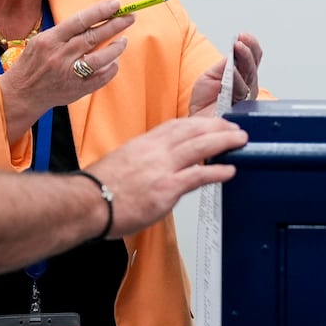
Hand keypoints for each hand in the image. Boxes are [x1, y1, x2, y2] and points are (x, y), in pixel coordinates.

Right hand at [0, 0, 133, 139]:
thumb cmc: (32, 63)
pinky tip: (115, 61)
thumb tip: (94, 19)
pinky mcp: (76, 90)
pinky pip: (101, 78)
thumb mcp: (40, 41)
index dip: (100, 11)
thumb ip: (64, 32)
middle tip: (130, 17)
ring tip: (124, 40)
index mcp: (50, 40)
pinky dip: (111, 68)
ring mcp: (69, 74)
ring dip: (116, 47)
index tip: (116, 4)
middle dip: (115, 25)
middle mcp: (60, 56)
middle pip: (94, 37)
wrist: (21, 94)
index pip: (80, 20)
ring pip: (101, 58)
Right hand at [85, 115, 247, 237]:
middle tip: (234, 127)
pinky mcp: (166, 188)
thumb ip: (141, 162)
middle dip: (217, 126)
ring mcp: (162, 168)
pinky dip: (217, 171)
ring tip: (240, 140)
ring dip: (224, 141)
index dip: (197, 122)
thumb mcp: (120, 164)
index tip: (210, 122)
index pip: (176, 125)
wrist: (85, 203)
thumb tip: (152, 170)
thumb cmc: (97, 190)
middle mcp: (155, 151)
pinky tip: (229, 170)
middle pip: (193, 130)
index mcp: (143, 144)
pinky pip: (198, 176)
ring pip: (200, 146)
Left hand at [189, 31, 263, 114]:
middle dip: (248, 50)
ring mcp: (245, 97)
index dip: (250, 45)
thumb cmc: (205, 101)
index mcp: (243, 75)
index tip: (242, 35)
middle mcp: (248, 86)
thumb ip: (224, 64)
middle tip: (241, 39)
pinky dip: (237, 79)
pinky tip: (233, 70)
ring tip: (238, 47)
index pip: (253, 57)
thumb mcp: (212, 75)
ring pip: (249, 76)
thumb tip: (234, 48)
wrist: (197, 120)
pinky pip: (240, 92)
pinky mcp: (239, 108)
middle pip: (253, 65)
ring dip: (244, 59)